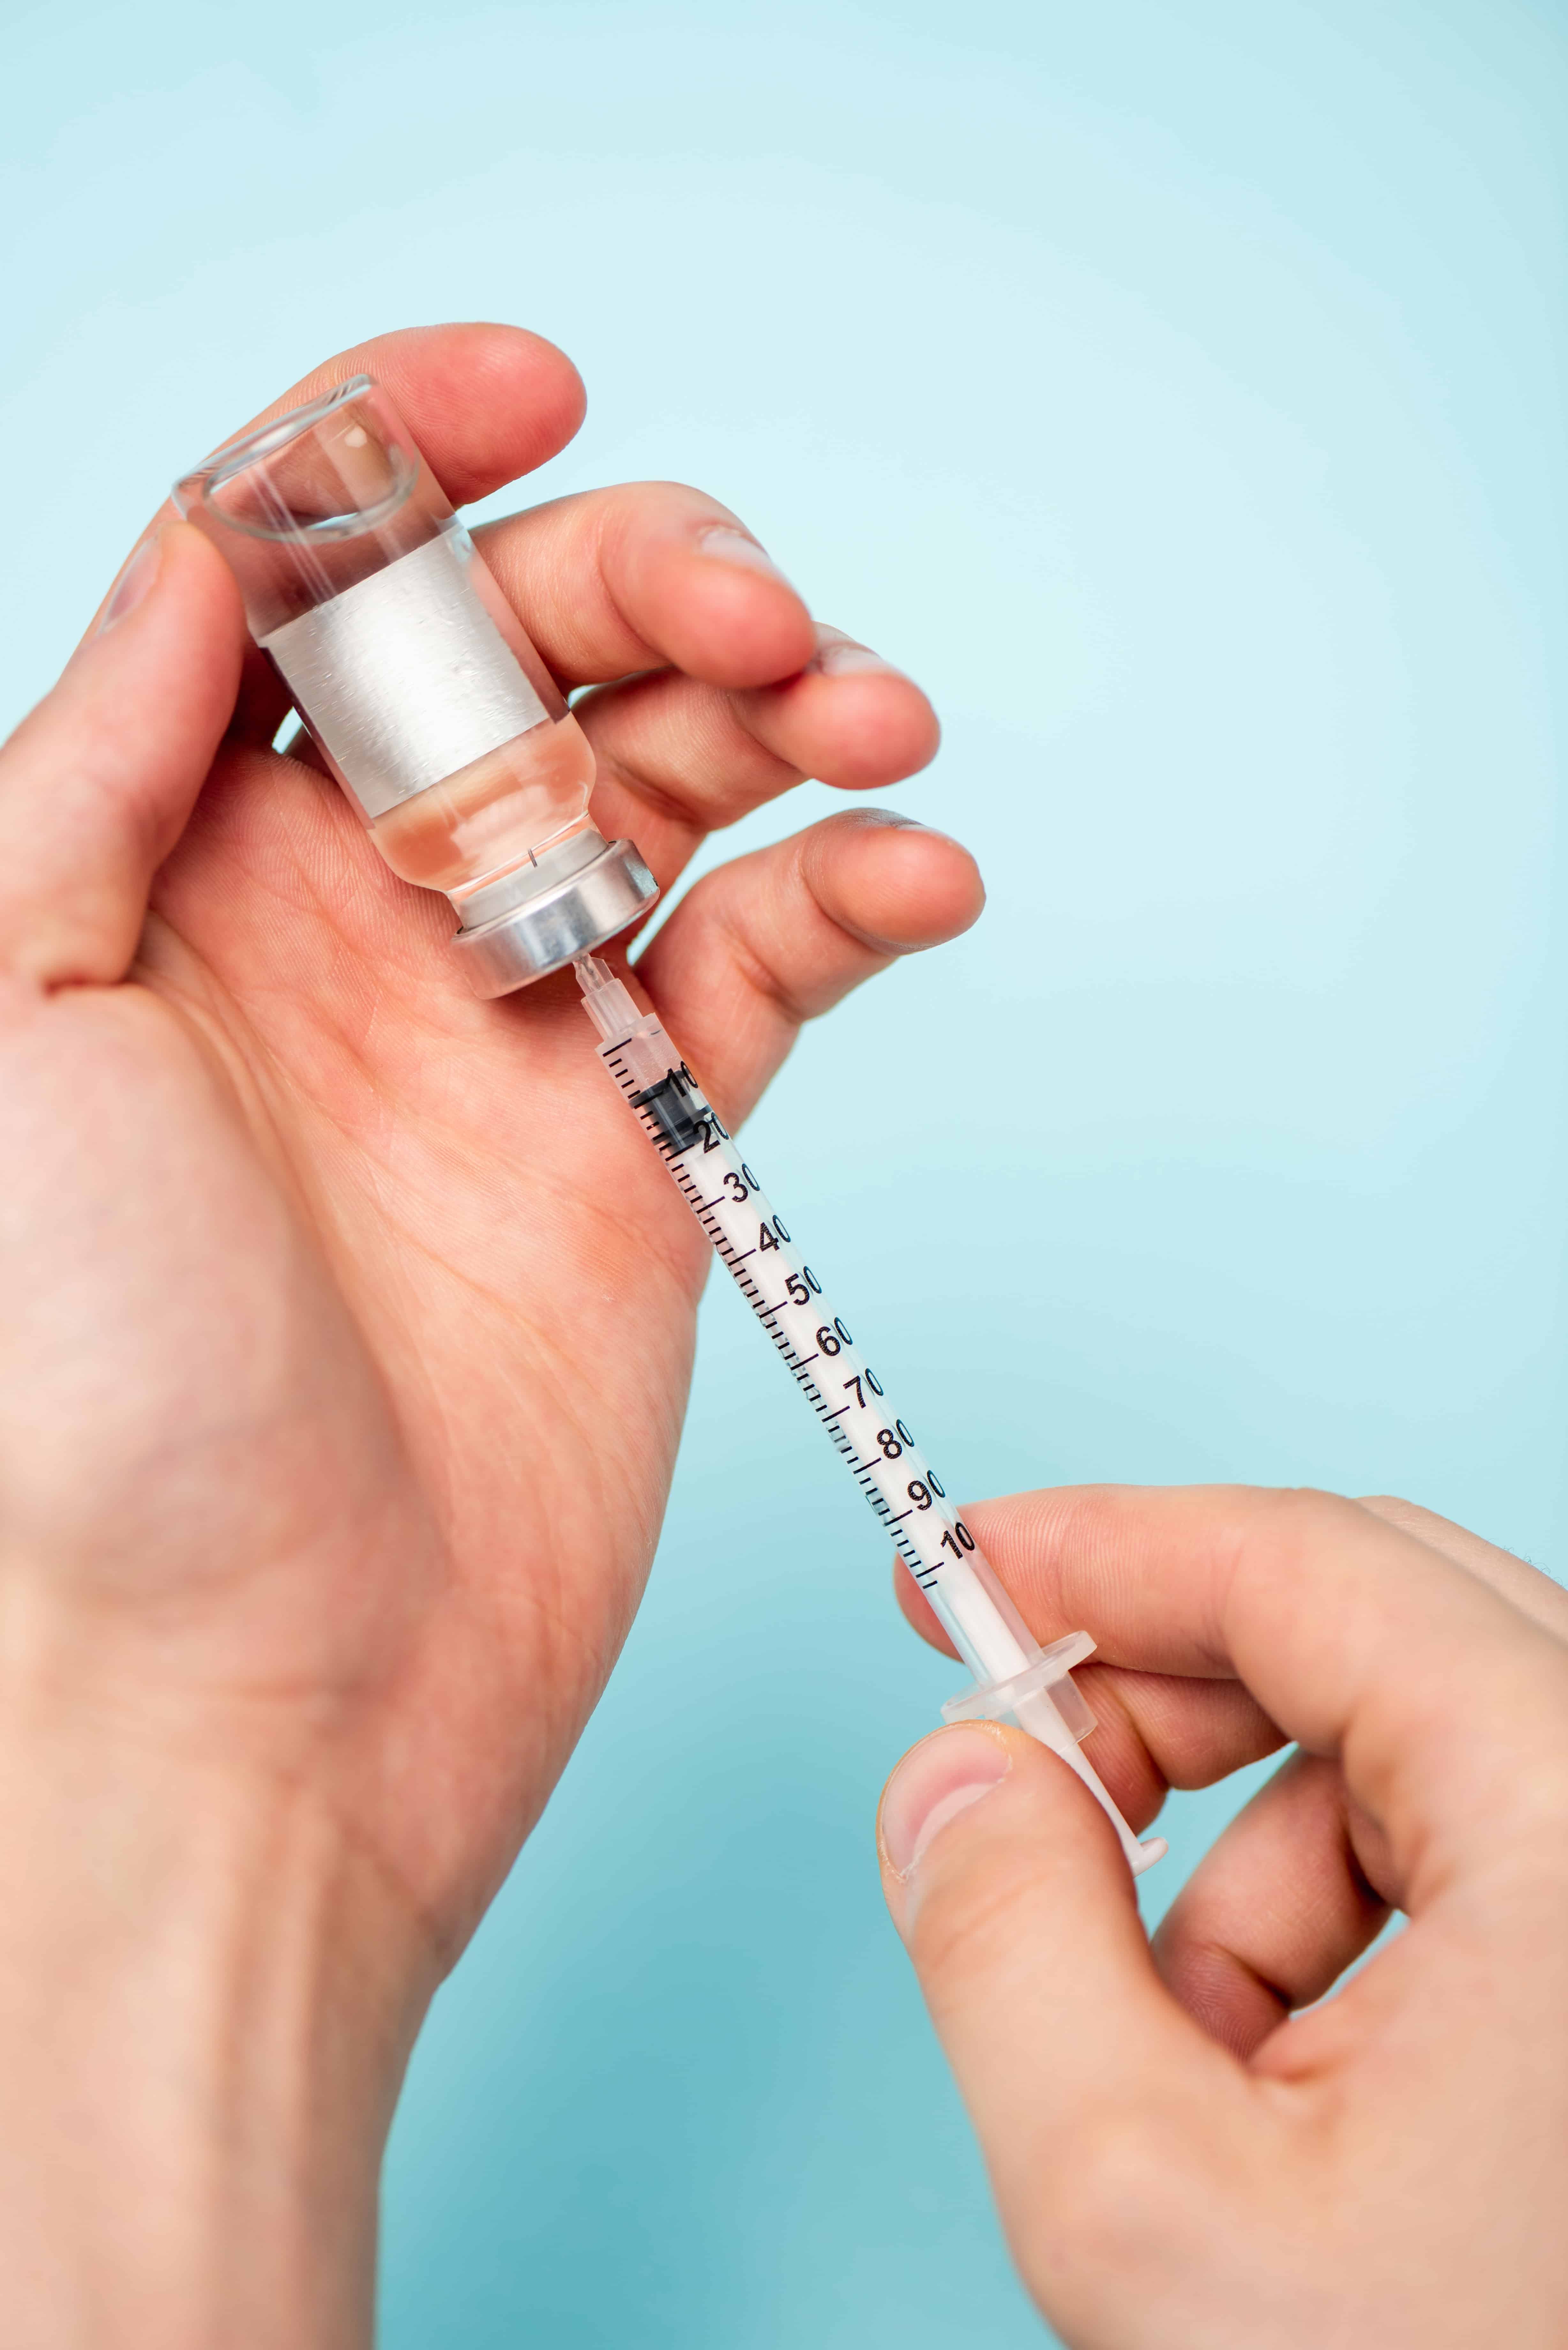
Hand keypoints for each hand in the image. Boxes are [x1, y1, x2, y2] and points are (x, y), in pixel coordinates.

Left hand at [0, 323, 979, 2344]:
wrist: (237, 1687)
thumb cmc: (76, 1387)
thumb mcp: (5, 1010)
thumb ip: (95, 760)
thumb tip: (204, 557)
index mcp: (174, 857)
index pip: (304, 573)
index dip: (412, 446)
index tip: (526, 391)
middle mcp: (346, 916)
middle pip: (526, 648)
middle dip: (647, 578)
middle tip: (742, 618)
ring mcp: (511, 1021)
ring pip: (678, 777)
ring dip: (789, 711)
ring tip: (861, 725)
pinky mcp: (646, 1132)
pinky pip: (779, 952)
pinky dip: (859, 890)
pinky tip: (908, 873)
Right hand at [879, 1487, 1567, 2347]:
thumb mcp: (1146, 2207)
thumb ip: (1004, 1942)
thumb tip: (955, 1771)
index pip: (1312, 1566)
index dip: (1109, 1545)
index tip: (961, 1565)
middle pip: (1376, 1626)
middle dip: (1171, 1697)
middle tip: (1031, 1776)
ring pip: (1408, 1757)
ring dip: (1255, 1875)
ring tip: (1200, 2068)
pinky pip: (1468, 1855)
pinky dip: (1341, 1933)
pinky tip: (1303, 2092)